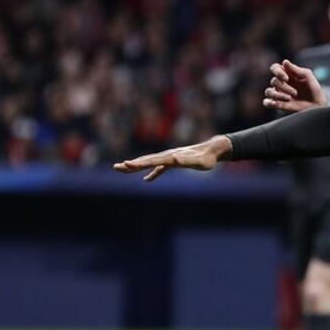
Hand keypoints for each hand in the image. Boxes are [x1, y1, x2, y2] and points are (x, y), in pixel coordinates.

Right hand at [113, 135, 231, 180]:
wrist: (212, 150)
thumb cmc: (206, 158)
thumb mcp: (198, 161)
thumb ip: (186, 160)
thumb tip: (174, 158)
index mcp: (170, 157)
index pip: (151, 161)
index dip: (138, 164)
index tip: (126, 165)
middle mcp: (167, 156)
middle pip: (146, 160)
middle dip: (131, 165)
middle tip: (116, 167)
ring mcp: (169, 158)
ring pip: (149, 162)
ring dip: (136, 166)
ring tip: (123, 168)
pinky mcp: (174, 161)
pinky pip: (159, 168)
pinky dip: (152, 173)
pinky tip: (146, 179)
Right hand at [263, 59, 326, 112]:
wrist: (317, 105)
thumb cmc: (313, 89)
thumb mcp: (308, 77)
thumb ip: (296, 69)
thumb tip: (284, 62)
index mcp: (287, 74)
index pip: (275, 68)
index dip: (277, 71)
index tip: (286, 78)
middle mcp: (281, 83)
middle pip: (274, 81)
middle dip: (284, 87)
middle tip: (295, 93)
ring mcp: (279, 94)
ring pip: (268, 91)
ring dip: (278, 95)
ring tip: (289, 98)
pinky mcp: (278, 104)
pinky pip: (266, 102)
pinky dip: (269, 102)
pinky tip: (276, 103)